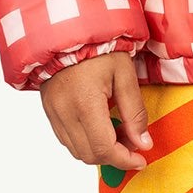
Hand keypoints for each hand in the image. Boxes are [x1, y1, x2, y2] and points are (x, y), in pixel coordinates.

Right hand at [41, 53, 154, 172]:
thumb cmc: (99, 49)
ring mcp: (53, 113)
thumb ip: (135, 111)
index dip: (125, 160)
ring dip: (100, 151)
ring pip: (77, 151)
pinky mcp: (49, 112)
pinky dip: (86, 142)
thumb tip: (143, 144)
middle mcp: (65, 112)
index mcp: (85, 102)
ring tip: (117, 132)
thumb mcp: (125, 74)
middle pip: (90, 155)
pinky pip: (67, 140)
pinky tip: (100, 128)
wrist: (68, 32)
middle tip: (133, 142)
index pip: (104, 148)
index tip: (141, 160)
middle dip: (115, 157)